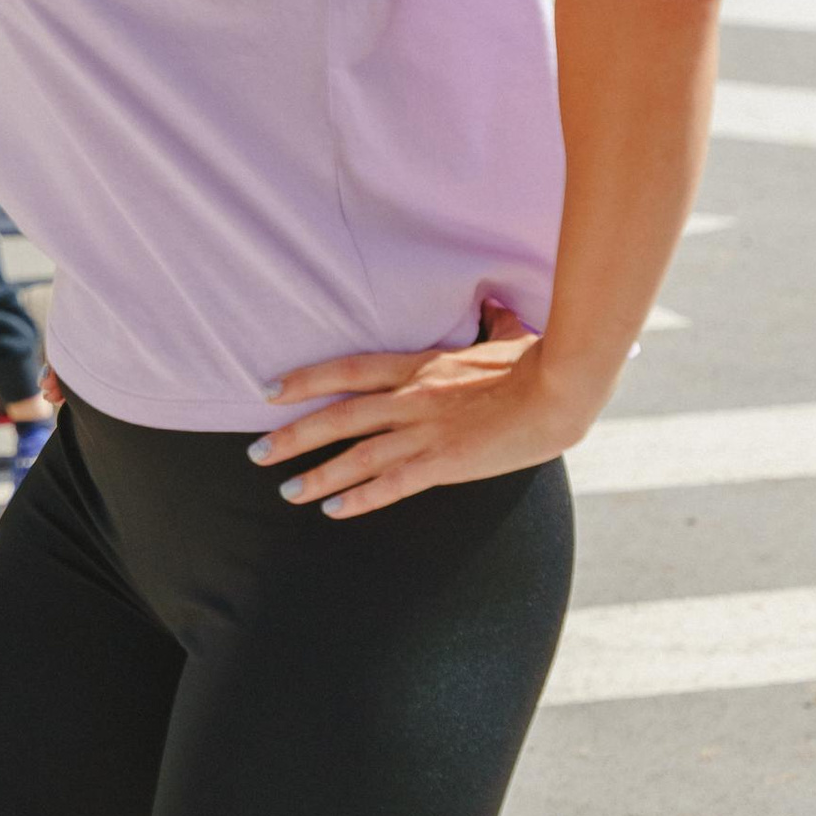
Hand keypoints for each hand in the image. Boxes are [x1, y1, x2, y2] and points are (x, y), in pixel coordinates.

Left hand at [248, 308, 601, 518]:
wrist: (560, 391)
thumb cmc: (539, 363)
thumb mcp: (508, 337)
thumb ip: (493, 322)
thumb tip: (496, 303)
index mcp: (422, 366)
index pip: (349, 369)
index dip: (307, 379)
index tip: (271, 390)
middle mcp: (413, 398)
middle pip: (338, 415)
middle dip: (292, 435)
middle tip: (254, 451)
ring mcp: (425, 432)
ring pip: (356, 455)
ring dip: (316, 475)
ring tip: (284, 491)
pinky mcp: (444, 462)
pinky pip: (391, 484)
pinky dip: (359, 499)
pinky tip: (332, 511)